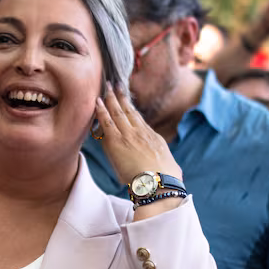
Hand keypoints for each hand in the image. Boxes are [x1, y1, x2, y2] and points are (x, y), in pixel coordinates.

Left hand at [93, 84, 181, 200]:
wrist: (159, 183)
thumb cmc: (166, 180)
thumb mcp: (171, 166)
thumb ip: (167, 164)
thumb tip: (172, 168)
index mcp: (153, 137)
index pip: (139, 120)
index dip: (131, 108)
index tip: (127, 100)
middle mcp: (141, 132)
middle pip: (129, 110)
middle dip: (121, 96)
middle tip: (115, 85)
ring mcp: (128, 135)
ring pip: (117, 112)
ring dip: (110, 99)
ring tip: (106, 88)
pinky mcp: (116, 141)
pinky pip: (106, 122)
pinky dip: (101, 111)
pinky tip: (96, 103)